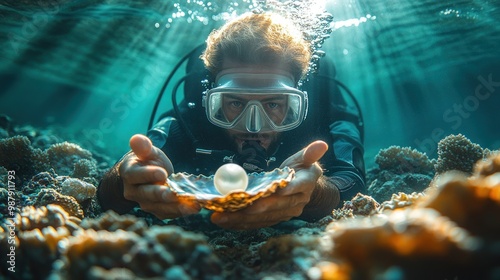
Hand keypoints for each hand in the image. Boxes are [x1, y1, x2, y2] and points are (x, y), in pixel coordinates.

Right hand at [119, 134, 200, 218]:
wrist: (146, 176)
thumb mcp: (147, 151)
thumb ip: (143, 147)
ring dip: (175, 207)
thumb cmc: (147, 161)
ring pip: (158, 207)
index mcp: (129, 173)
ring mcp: (144, 203)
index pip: (136, 175)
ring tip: (191, 205)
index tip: (162, 173)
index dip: (148, 174)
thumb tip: (136, 139)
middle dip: (161, 195)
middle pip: (147, 194)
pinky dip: (180, 212)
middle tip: (173, 194)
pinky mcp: (156, 210)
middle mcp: (134, 191)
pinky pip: (167, 213)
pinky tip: (193, 208)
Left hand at [211, 140, 327, 229]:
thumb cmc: (302, 170)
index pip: (294, 188)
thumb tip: (322, 144)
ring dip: (239, 219)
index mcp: (305, 185)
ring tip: (219, 217)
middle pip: (273, 206)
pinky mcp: (274, 220)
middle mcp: (296, 203)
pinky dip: (238, 224)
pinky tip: (222, 221)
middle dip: (252, 208)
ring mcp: (284, 214)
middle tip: (232, 206)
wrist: (306, 189)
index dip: (282, 189)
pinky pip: (256, 224)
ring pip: (261, 218)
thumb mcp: (306, 159)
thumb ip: (310, 153)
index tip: (268, 190)